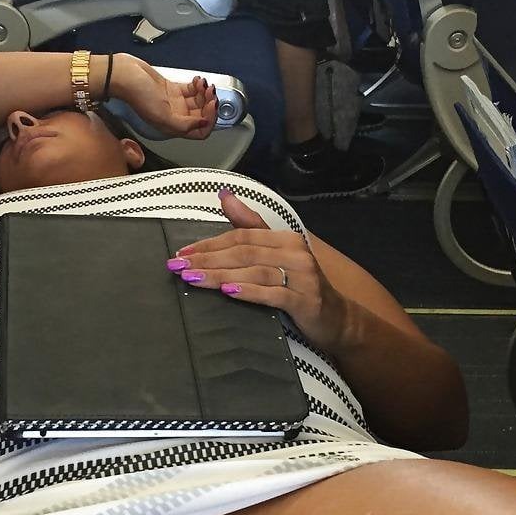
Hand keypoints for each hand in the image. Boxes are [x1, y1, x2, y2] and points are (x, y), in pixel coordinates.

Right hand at [110, 55, 217, 139]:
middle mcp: (174, 117)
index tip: (211, 106)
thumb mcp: (162, 116)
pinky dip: (198, 85)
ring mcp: (174, 103)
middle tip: (210, 92)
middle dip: (209, 104)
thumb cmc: (136, 95)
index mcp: (172, 127)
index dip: (209, 121)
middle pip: (202, 116)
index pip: (199, 132)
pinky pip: (191, 90)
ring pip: (199, 102)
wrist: (124, 75)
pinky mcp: (172, 89)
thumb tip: (203, 125)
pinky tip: (197, 80)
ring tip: (203, 84)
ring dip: (205, 93)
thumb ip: (184, 125)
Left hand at [167, 189, 348, 352]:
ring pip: (254, 271)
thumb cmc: (301, 287)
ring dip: (219, 275)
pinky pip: (272, 294)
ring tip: (192, 278)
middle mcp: (295, 252)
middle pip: (244, 251)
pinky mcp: (305, 300)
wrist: (337, 319)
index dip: (209, 243)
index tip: (182, 252)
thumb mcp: (278, 254)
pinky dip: (248, 292)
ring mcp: (302, 276)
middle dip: (207, 258)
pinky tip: (228, 292)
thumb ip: (251, 226)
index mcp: (286, 238)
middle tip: (178, 265)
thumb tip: (224, 195)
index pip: (241, 235)